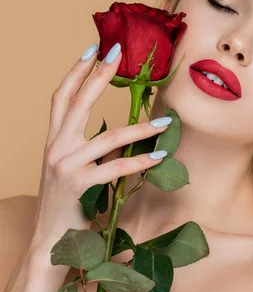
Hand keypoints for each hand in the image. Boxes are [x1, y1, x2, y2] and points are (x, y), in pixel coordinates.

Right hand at [30, 42, 169, 256]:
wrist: (50, 241)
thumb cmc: (66, 204)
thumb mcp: (72, 170)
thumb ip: (90, 149)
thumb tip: (121, 133)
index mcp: (54, 141)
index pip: (61, 97)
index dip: (76, 72)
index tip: (93, 50)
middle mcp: (56, 148)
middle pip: (79, 102)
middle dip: (100, 75)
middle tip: (118, 53)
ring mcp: (67, 166)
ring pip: (109, 138)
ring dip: (141, 128)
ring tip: (164, 120)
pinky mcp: (80, 186)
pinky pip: (117, 169)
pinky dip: (141, 161)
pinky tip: (160, 155)